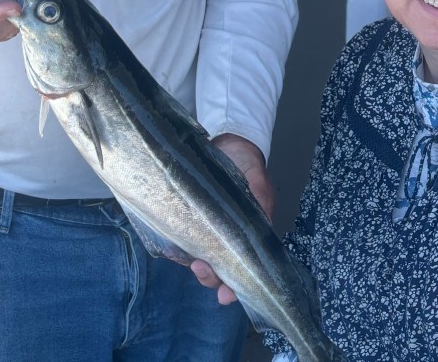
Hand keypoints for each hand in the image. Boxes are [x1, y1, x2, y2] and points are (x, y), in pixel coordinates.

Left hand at [190, 133, 273, 303]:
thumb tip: (262, 230)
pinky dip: (180, 250)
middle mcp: (228, 239)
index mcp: (249, 237)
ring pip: (202, 260)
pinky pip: (184, 242)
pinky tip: (176, 252)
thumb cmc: (248, 166)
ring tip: (192, 263)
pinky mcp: (190, 220)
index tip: (227, 295)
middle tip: (202, 269)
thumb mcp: (259, 187)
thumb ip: (259, 208)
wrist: (229, 143)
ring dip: (198, 268)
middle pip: (220, 271)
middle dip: (212, 278)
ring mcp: (208, 231)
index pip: (243, 269)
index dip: (235, 287)